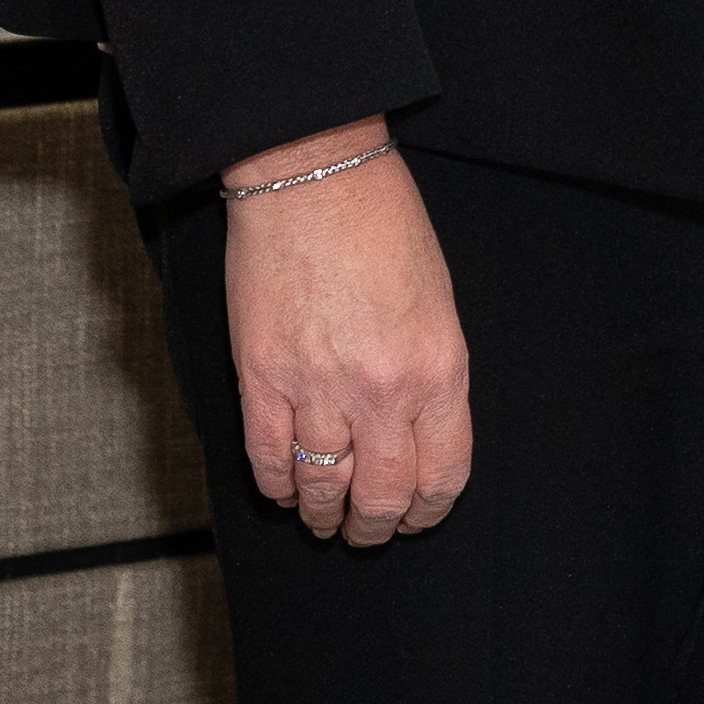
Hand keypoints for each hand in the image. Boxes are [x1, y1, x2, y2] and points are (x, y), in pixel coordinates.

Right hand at [221, 122, 470, 544]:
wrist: (312, 172)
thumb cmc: (383, 223)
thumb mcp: (439, 301)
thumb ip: (432, 374)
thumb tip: (416, 433)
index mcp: (438, 369)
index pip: (442, 476)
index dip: (427, 511)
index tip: (416, 518)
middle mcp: (383, 391)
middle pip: (381, 497)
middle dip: (375, 527)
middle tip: (368, 531)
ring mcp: (318, 388)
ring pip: (322, 490)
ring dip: (324, 516)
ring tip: (324, 519)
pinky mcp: (262, 378)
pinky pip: (267, 460)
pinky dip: (277, 487)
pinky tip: (284, 489)